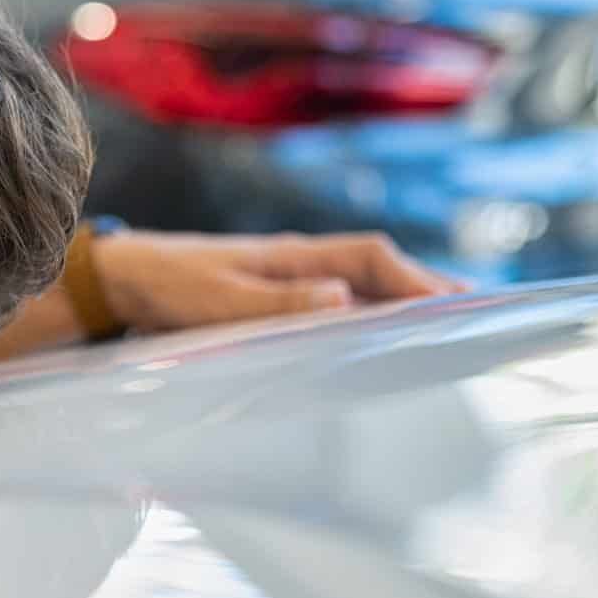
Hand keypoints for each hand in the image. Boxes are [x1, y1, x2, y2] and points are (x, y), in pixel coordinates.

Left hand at [95, 230, 465, 332]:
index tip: (455, 304)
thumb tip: (343, 298)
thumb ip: (276, 304)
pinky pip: (334, 305)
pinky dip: (366, 317)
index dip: (416, 280)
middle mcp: (298, 263)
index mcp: (292, 255)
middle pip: (377, 270)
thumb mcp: (218, 299)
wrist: (119, 279)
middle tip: (478, 318)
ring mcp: (287, 279)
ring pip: (359, 287)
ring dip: (400, 305)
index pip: (371, 258)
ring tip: (445, 332)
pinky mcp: (272, 300)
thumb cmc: (166, 285)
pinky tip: (378, 342)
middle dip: (425, 290)